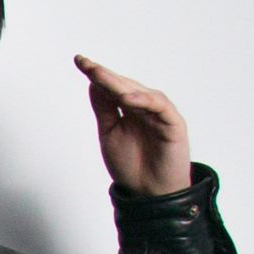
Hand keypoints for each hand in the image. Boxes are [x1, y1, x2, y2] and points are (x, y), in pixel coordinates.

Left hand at [75, 56, 191, 196]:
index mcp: (128, 109)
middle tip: (87, 64)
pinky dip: (145, 101)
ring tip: (101, 77)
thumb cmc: (130, 164)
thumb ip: (104, 109)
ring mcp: (159, 115)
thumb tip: (93, 83)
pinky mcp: (173, 124)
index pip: (112, 87)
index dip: (97, 74)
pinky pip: (160, 108)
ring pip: (141, 93)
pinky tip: (127, 97)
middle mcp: (145, 108)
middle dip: (105, 75)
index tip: (80, 61)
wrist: (148, 192)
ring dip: (120, 85)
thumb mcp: (109, 133)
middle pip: (124, 86)